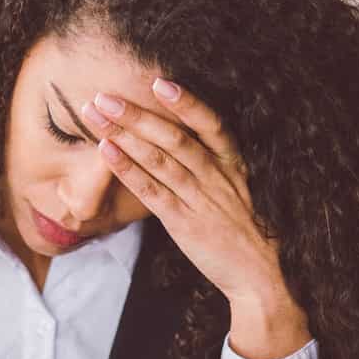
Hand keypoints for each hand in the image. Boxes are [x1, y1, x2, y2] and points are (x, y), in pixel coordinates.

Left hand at [78, 80, 312, 358]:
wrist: (263, 277)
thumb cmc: (250, 231)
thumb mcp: (242, 189)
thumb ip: (216, 165)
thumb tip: (181, 140)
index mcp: (235, 164)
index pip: (211, 124)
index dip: (185, 102)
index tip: (158, 81)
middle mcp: (218, 176)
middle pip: (173, 137)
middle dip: (136, 114)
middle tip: (104, 96)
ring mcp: (200, 199)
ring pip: (158, 159)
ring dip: (123, 134)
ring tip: (95, 115)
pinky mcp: (185, 223)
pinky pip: (152, 192)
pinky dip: (128, 170)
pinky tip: (105, 152)